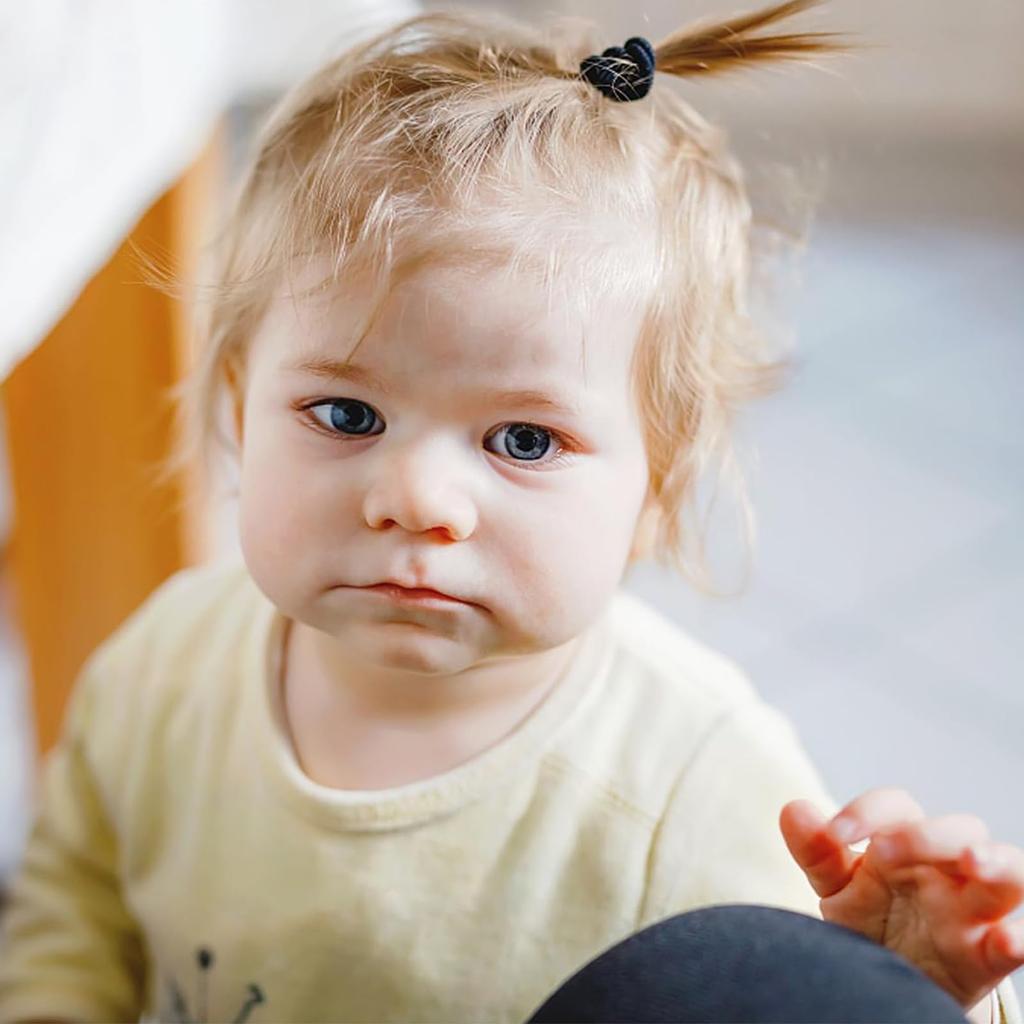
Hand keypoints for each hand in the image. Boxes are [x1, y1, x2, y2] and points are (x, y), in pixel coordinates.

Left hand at [780, 786, 1023, 1012]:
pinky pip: (1014, 940)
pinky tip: (1006, 940)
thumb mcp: (836, 886)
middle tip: (885, 853)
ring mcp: (973, 908)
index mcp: (903, 841)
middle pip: (959, 829)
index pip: (897, 806)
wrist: (890, 980)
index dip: (868, 812)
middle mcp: (945, 867)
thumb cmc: (870, 919)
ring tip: (974, 863)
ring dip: (997, 863)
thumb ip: (817, 851)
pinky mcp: (987, 955)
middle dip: (927, 835)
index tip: (836, 833)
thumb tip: (792, 808)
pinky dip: (1017, 939)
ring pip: (1008, 872)